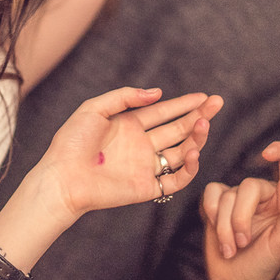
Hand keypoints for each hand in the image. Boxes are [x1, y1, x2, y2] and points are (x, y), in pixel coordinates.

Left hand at [36, 88, 222, 223]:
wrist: (63, 177)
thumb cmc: (71, 142)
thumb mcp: (93, 109)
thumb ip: (125, 97)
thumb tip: (157, 92)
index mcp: (129, 125)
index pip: (163, 112)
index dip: (184, 104)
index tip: (203, 96)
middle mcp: (141, 144)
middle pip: (177, 129)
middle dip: (198, 115)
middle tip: (216, 103)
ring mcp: (146, 166)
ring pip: (181, 151)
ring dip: (196, 138)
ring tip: (204, 123)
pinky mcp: (148, 187)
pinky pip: (177, 179)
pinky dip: (189, 167)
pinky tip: (192, 151)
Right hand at [202, 141, 279, 279]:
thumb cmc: (265, 263)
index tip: (267, 154)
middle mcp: (264, 193)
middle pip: (248, 186)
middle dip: (241, 218)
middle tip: (242, 243)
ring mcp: (238, 196)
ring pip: (227, 195)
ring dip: (225, 226)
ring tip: (231, 247)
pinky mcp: (217, 201)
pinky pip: (210, 193)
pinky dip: (210, 214)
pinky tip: (215, 229)